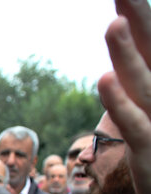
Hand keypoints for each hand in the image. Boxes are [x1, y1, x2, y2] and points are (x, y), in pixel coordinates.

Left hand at [99, 0, 150, 193]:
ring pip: (144, 83)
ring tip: (113, 24)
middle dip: (139, 19)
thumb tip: (116, 63)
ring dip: (128, 55)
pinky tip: (104, 79)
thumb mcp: (145, 109)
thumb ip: (136, 80)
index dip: (139, 15)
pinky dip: (120, 102)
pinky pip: (134, 123)